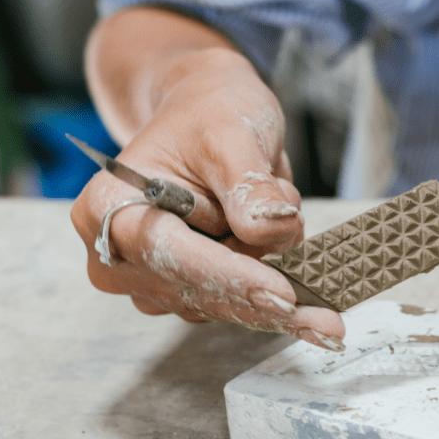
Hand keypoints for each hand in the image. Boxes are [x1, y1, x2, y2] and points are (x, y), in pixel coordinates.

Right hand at [71, 43, 344, 349]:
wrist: (209, 117)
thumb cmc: (210, 114)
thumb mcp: (232, 134)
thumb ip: (247, 185)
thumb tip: (267, 228)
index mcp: (108, 209)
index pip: (171, 255)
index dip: (230, 277)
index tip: (284, 296)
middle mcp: (121, 257)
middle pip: (201, 292)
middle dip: (266, 294)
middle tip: (330, 323)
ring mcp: (154, 280)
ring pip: (228, 303)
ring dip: (272, 269)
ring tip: (283, 203)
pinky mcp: (189, 292)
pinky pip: (241, 304)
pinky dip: (276, 285)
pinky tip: (296, 255)